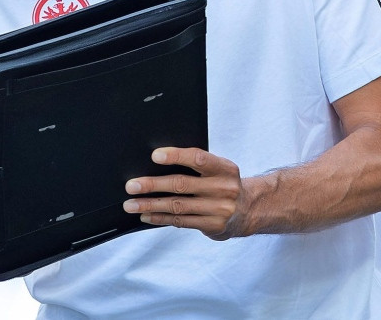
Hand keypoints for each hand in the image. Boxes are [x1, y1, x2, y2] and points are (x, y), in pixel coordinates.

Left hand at [123, 147, 250, 240]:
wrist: (249, 209)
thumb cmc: (221, 183)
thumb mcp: (217, 169)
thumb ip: (195, 165)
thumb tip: (154, 162)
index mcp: (224, 168)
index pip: (198, 158)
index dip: (176, 156)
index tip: (154, 156)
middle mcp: (224, 188)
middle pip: (182, 184)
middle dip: (153, 185)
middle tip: (131, 185)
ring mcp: (220, 209)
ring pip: (177, 206)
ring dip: (150, 205)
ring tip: (130, 204)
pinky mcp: (214, 225)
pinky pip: (181, 221)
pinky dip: (160, 218)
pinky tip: (145, 215)